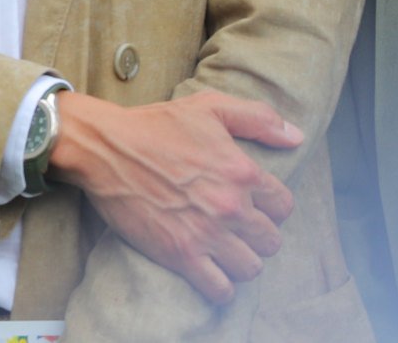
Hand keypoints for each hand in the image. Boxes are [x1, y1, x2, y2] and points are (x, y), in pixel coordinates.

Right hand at [48, 90, 301, 304]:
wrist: (102, 148)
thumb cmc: (152, 125)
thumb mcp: (207, 107)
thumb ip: (257, 118)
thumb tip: (296, 137)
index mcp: (243, 172)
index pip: (283, 206)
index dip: (269, 206)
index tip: (251, 205)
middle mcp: (231, 207)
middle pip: (269, 241)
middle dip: (255, 235)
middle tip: (234, 228)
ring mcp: (207, 234)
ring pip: (250, 268)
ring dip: (240, 261)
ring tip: (224, 252)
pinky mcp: (180, 255)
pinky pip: (220, 289)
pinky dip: (220, 288)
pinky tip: (212, 275)